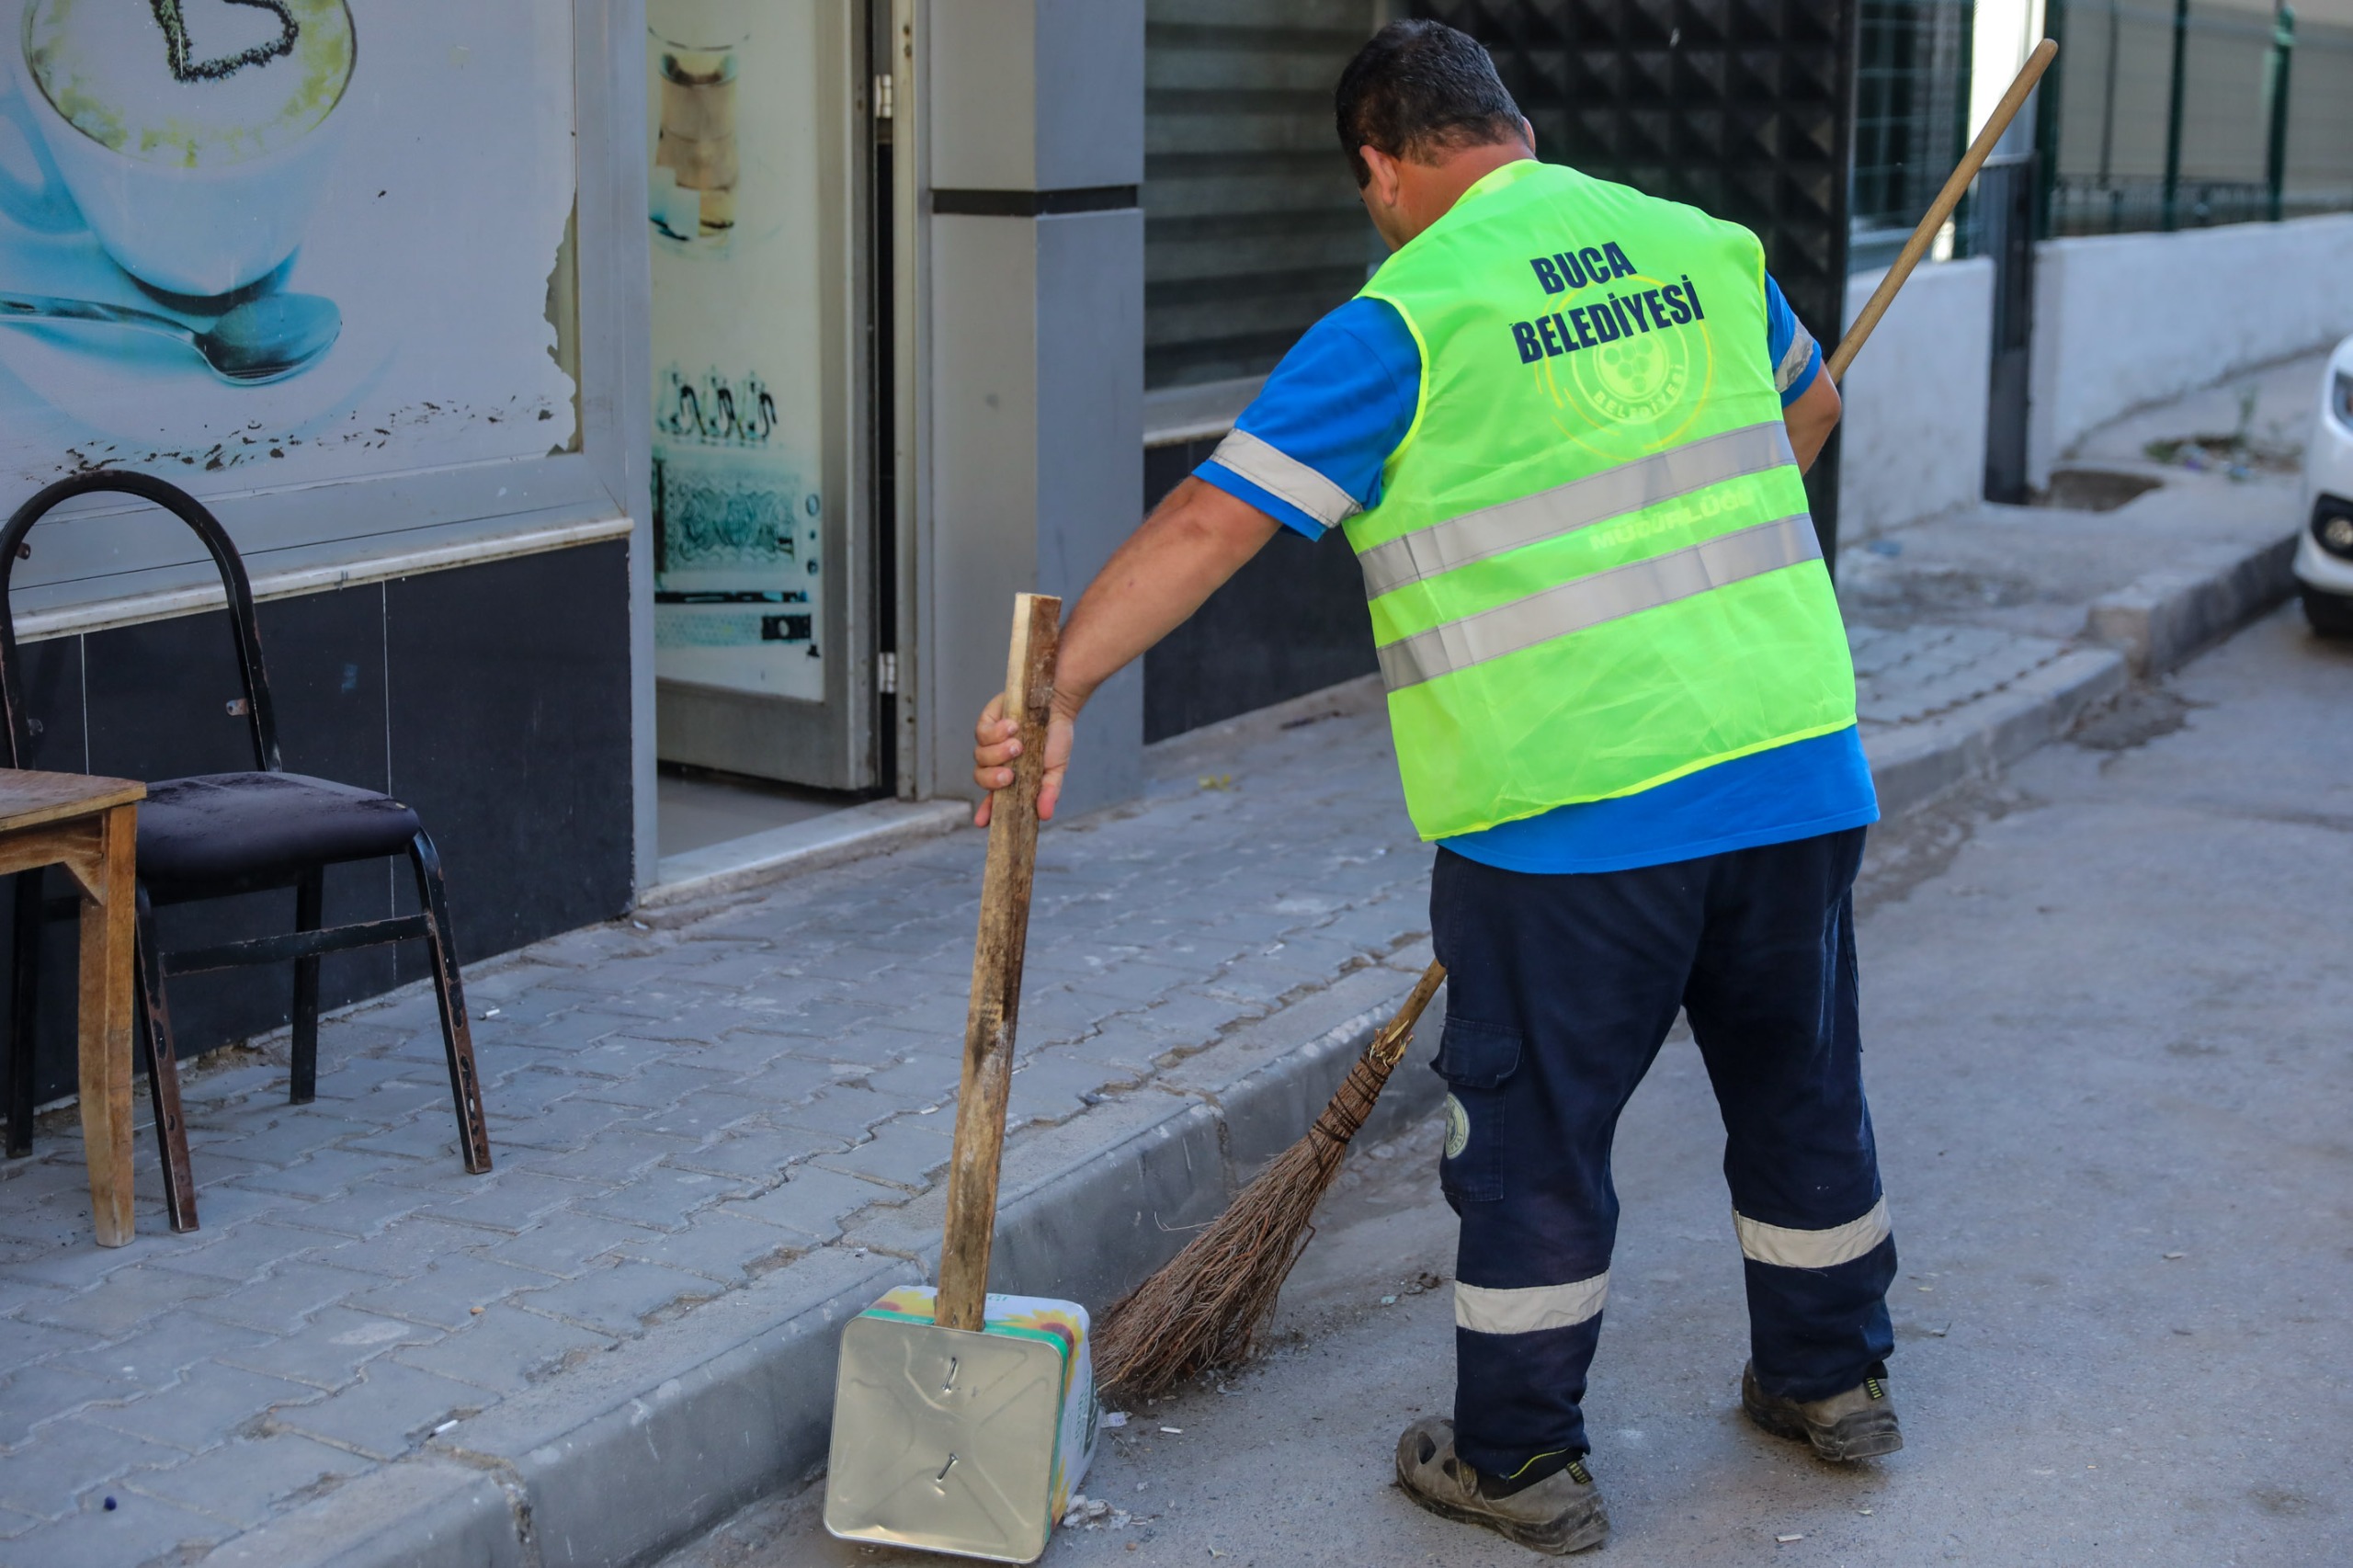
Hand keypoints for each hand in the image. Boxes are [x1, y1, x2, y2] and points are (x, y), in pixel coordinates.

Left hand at [970, 694, 1074, 827]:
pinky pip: (982, 732)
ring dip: (999, 753)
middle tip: (1010, 774)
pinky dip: (997, 732)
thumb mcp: (1056, 768)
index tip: (982, 823)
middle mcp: (996, 761)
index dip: (986, 811)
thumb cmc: (1056, 738)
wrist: (1058, 704)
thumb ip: (1049, 791)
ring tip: (1019, 744)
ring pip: (980, 756)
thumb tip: (1045, 816)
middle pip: (981, 777)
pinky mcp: (987, 721)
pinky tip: (1014, 726)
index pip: (993, 798)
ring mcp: (990, 741)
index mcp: (1011, 776)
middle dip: (993, 779)